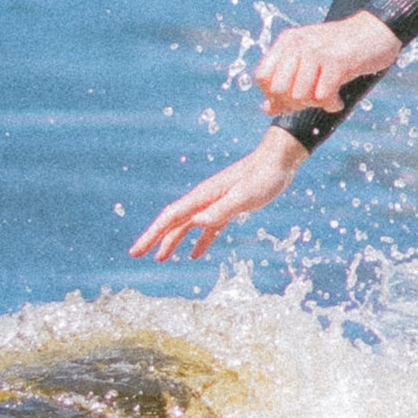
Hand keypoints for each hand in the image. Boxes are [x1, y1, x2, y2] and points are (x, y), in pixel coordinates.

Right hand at [128, 127, 307, 264]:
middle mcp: (204, 198)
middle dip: (154, 238)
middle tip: (136, 254)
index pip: (170, 217)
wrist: (280, 158)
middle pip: (173, 221)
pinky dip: (199, 240)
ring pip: (187, 225)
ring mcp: (215, 202)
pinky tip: (195, 254)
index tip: (136, 251)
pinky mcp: (229, 206)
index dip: (151, 235)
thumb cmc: (265, 176)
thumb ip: (222, 209)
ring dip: (172, 241)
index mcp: (204, 196)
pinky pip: (208, 227)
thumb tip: (196, 222)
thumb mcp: (246, 196)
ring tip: (160, 258)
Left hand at [253, 10, 401, 115]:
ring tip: (327, 98)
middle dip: (294, 103)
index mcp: (288, 41)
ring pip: (299, 95)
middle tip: (312, 101)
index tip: (292, 99)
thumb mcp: (310, 62)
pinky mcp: (337, 60)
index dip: (273, 95)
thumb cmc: (342, 49)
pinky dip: (330, 104)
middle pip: (279, 89)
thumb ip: (288, 83)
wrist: (377, 31)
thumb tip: (267, 109)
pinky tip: (337, 100)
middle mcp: (298, 43)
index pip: (262, 77)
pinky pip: (323, 95)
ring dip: (314, 104)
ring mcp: (317, 51)